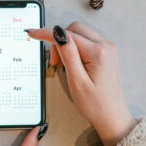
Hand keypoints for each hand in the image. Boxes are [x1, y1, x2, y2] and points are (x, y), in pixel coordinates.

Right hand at [27, 22, 135, 145]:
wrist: (112, 116)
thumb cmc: (95, 104)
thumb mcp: (77, 81)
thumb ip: (68, 55)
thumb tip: (58, 34)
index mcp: (98, 52)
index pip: (67, 35)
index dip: (48, 34)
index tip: (33, 34)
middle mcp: (105, 46)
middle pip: (74, 29)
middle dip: (59, 41)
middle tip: (54, 62)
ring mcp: (107, 48)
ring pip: (79, 34)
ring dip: (66, 45)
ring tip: (62, 66)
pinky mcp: (106, 53)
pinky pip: (86, 41)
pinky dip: (74, 48)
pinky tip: (71, 63)